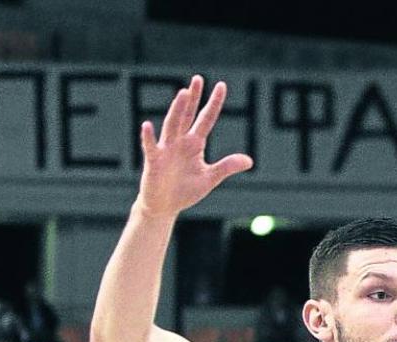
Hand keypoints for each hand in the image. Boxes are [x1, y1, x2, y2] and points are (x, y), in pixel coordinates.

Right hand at [137, 75, 253, 217]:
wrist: (164, 206)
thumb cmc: (185, 190)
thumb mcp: (210, 178)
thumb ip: (227, 167)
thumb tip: (249, 161)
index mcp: (194, 144)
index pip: (206, 119)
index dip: (214, 104)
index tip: (221, 86)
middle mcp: (180, 142)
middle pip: (187, 115)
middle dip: (193, 98)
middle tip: (198, 79)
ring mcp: (166, 150)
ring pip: (172, 126)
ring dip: (177, 110)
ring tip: (183, 93)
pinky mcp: (154, 162)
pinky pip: (150, 147)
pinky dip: (148, 137)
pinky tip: (147, 125)